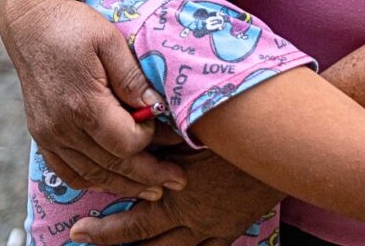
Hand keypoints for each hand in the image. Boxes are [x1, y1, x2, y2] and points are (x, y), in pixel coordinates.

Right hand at [1, 0, 185, 195]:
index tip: (165, 126)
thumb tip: (156, 105)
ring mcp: (49, 135)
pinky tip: (113, 180)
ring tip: (153, 188)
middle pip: (111, 165)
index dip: (149, 138)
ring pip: (90, 174)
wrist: (32, 24)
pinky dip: (93, 180)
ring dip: (123, 185)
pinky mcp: (42, 135)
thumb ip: (132, 77)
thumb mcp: (110, 40)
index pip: (125, 141)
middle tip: (178, 181)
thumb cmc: (75, 25)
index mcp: (82, 103)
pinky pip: (68, 171)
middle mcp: (62, 127)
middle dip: (148, 176)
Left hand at [69, 151, 281, 245]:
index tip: (79, 230)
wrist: (285, 146)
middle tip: (88, 240)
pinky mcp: (233, 227)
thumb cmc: (239, 132)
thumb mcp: (195, 131)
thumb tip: (135, 131)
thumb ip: (163, 137)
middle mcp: (192, 220)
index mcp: (178, 198)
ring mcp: (214, 228)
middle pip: (146, 242)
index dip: (103, 231)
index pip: (132, 223)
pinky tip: (178, 245)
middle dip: (114, 243)